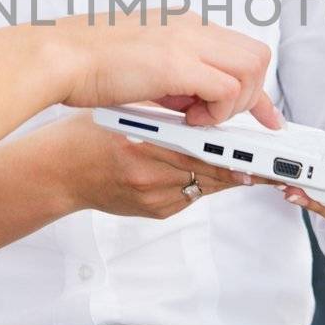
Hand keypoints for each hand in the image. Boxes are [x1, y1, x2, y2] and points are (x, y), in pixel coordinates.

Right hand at [51, 112, 250, 219]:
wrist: (56, 174)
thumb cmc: (85, 135)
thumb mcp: (123, 113)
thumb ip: (163, 115)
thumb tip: (206, 112)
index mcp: (138, 144)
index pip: (196, 150)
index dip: (228, 154)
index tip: (251, 153)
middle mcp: (145, 175)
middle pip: (208, 173)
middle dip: (239, 167)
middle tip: (268, 163)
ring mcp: (150, 199)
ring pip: (204, 186)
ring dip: (227, 175)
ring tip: (252, 166)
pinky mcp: (153, 212)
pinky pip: (190, 197)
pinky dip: (203, 183)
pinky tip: (213, 172)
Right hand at [54, 11, 281, 129]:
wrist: (57, 56)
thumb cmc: (85, 62)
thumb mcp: (142, 64)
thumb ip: (172, 77)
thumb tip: (194, 103)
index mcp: (182, 23)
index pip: (239, 49)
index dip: (256, 87)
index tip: (266, 116)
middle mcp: (191, 26)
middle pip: (256, 56)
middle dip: (252, 97)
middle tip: (226, 122)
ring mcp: (187, 40)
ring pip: (252, 69)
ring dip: (233, 104)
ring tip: (198, 120)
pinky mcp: (178, 62)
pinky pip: (228, 90)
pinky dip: (217, 111)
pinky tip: (189, 121)